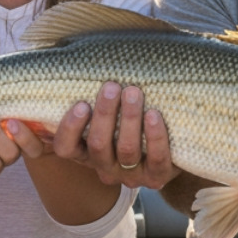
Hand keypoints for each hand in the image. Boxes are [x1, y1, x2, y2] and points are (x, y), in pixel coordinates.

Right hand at [52, 81, 177, 188]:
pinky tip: (154, 114)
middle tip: (111, 86)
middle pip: (98, 145)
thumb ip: (93, 96)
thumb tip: (76, 60)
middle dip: (105, 114)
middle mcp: (105, 168)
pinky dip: (155, 137)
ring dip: (129, 119)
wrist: (171, 149)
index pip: (66, 148)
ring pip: (126, 150)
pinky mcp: (157, 178)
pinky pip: (156, 159)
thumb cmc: (131, 121)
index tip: (80, 103)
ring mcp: (131, 176)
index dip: (69, 128)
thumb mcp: (108, 114)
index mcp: (86, 154)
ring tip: (134, 92)